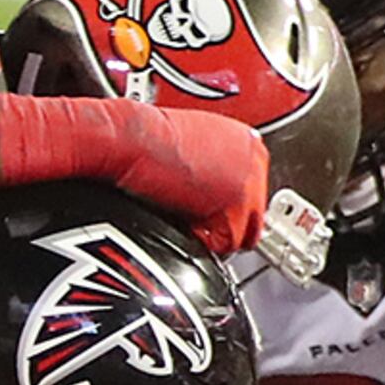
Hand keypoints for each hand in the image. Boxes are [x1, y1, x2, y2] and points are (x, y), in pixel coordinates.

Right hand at [0, 93, 271, 256]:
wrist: (130, 140)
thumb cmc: (146, 139)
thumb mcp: (192, 144)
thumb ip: (213, 165)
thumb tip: (212, 188)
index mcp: (247, 140)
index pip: (253, 192)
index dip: (225, 206)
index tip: (208, 208)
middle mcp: (254, 159)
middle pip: (254, 216)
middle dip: (224, 222)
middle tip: (193, 214)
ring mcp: (249, 184)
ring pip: (241, 235)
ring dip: (212, 233)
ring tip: (183, 211)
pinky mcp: (236, 208)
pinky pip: (225, 245)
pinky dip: (202, 240)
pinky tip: (181, 216)